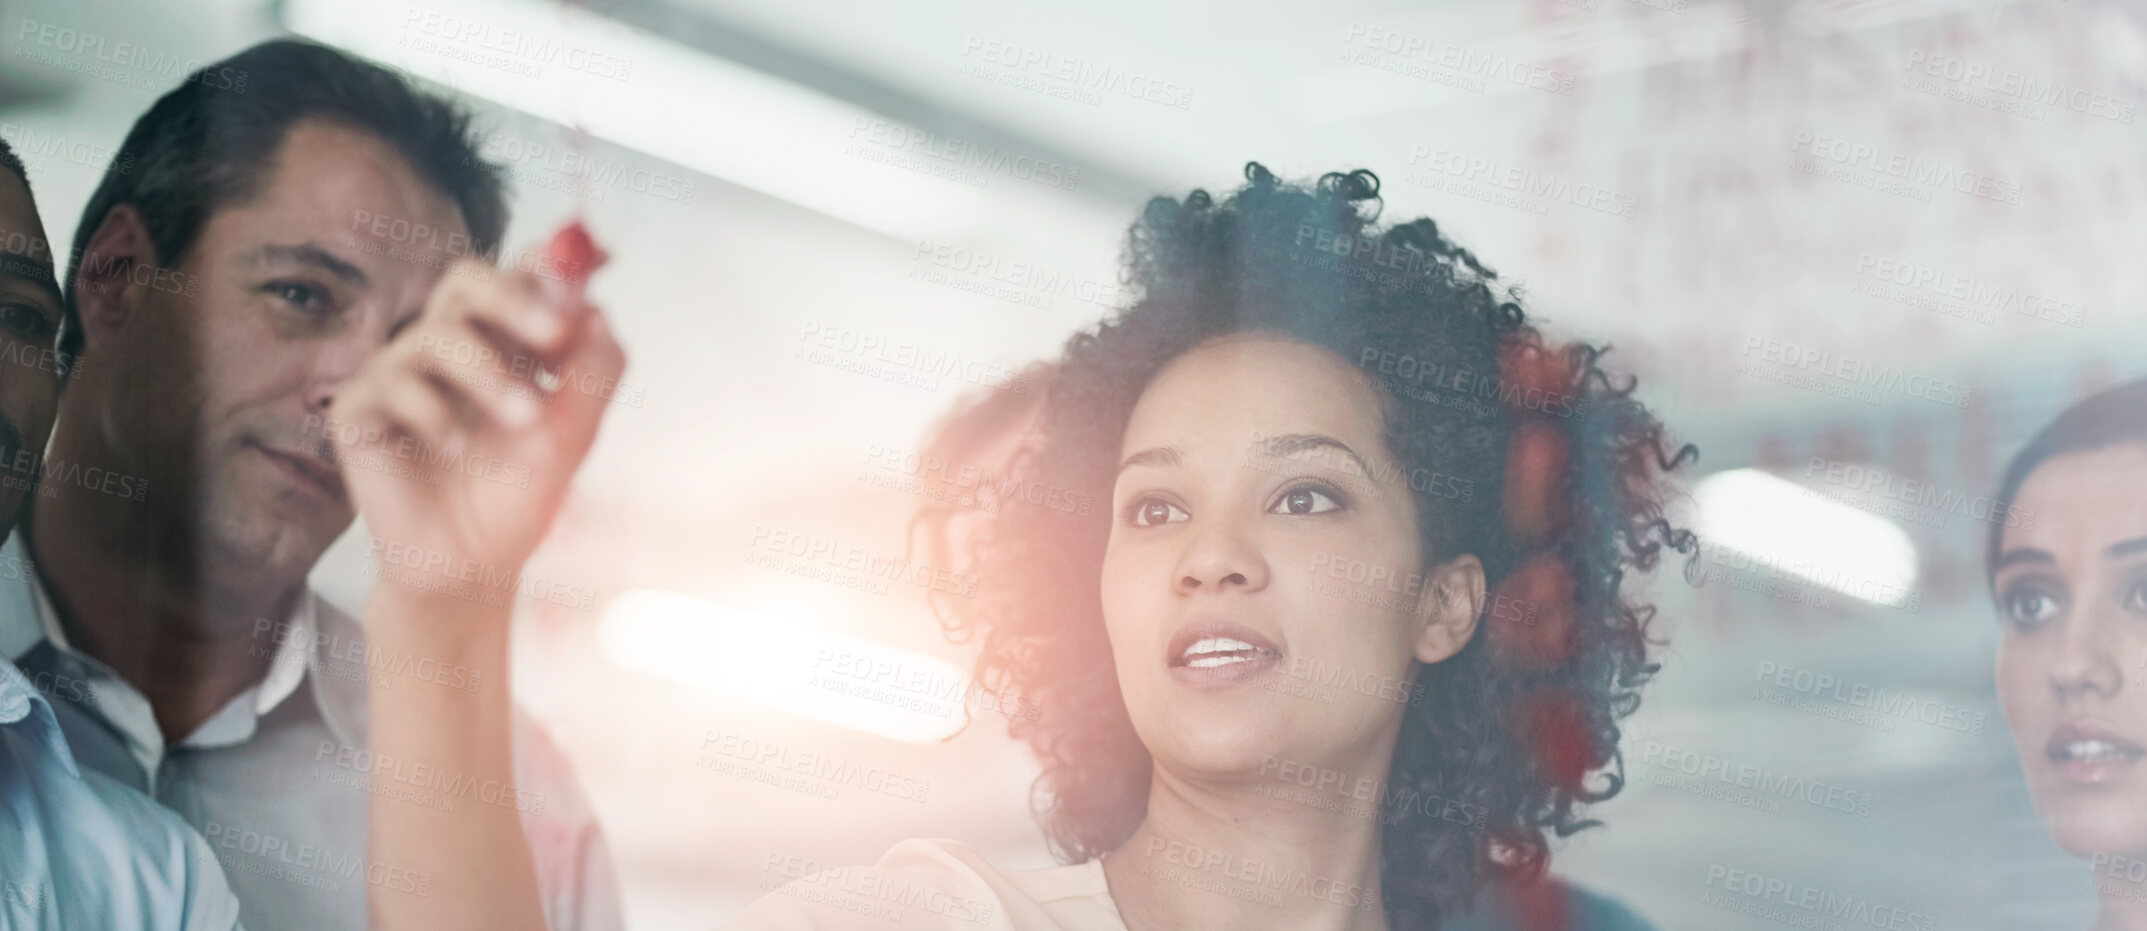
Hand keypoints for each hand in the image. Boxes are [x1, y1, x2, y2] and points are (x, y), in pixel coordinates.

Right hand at [331, 226, 624, 596]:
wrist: (472, 566)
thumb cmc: (518, 495)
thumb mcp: (575, 432)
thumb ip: (595, 369)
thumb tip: (597, 308)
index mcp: (505, 342)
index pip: (521, 278)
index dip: (553, 262)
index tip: (595, 263)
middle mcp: (452, 346)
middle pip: (466, 280)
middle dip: (514, 297)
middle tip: (556, 331)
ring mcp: (402, 372)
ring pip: (435, 332)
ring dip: (488, 372)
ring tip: (522, 421)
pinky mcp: (360, 408)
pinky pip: (390, 382)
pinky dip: (433, 413)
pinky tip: (455, 448)